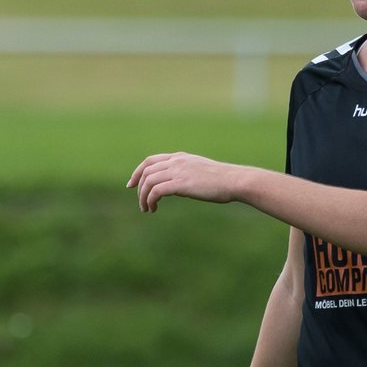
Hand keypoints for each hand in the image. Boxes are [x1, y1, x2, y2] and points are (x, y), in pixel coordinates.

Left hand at [126, 152, 243, 211]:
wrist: (234, 181)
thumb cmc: (222, 180)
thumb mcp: (200, 172)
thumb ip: (187, 174)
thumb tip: (178, 186)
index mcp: (180, 157)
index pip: (151, 161)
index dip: (137, 172)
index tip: (132, 185)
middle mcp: (176, 161)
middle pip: (146, 171)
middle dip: (138, 187)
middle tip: (140, 202)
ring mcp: (178, 171)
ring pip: (148, 181)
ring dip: (143, 197)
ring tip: (147, 209)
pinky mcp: (181, 183)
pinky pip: (156, 191)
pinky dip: (150, 200)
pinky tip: (153, 209)